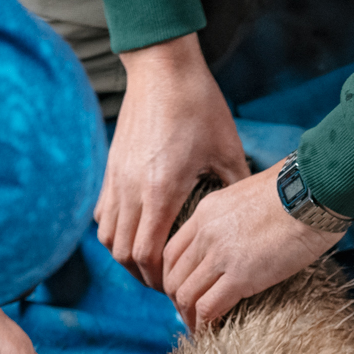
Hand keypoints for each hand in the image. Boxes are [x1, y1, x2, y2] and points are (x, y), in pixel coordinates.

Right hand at [99, 33, 248, 286]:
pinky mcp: (110, 167)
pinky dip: (115, 231)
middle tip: (167, 282)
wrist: (163, 67)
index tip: (177, 287)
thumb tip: (252, 217)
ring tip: (150, 262)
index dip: (159, 278)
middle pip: (123, 254)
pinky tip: (136, 231)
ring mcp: (116, 178)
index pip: (147, 254)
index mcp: (161, 189)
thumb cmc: (199, 105)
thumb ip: (236, 187)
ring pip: (107, 237)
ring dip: (126, 256)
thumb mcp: (228, 149)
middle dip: (143, 275)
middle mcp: (131, 188)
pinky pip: (102, 213)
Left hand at [163, 157, 344, 329]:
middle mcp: (205, 233)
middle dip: (178, 301)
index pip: (172, 252)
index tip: (185, 291)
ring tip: (200, 331)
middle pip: (174, 277)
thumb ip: (237, 216)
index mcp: (206, 212)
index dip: (174, 277)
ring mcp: (221, 255)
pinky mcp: (241, 276)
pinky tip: (210, 334)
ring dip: (190, 318)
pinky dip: (204, 326)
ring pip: (186, 296)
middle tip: (191, 316)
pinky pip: (208, 307)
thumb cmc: (297, 191)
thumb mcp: (251, 195)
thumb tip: (245, 233)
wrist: (315, 192)